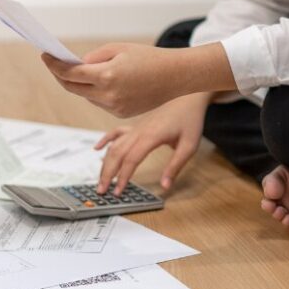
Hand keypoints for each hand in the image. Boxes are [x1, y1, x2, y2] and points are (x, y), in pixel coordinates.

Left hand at [42, 42, 234, 118]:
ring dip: (81, 85)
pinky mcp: (122, 114)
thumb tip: (77, 66)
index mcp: (106, 76)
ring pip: (87, 96)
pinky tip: (105, 83)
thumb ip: (94, 57)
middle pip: (73, 88)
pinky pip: (100, 103)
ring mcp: (114, 108)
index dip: (54, 65)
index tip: (45, 56)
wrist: (177, 76)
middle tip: (55, 64)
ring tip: (80, 72)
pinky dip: (97, 93)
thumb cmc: (149, 57)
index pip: (69, 73)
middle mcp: (108, 96)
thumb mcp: (118, 49)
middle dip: (62, 76)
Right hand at [93, 93, 210, 194]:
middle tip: (102, 191)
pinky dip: (105, 140)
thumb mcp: (189, 146)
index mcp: (151, 136)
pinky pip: (117, 132)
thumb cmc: (190, 119)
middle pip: (117, 154)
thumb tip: (165, 186)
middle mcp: (139, 131)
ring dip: (105, 162)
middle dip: (107, 173)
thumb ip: (175, 166)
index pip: (131, 160)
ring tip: (101, 180)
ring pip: (114, 145)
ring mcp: (136, 127)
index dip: (123, 177)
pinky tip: (97, 149)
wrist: (189, 97)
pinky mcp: (137, 126)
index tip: (118, 192)